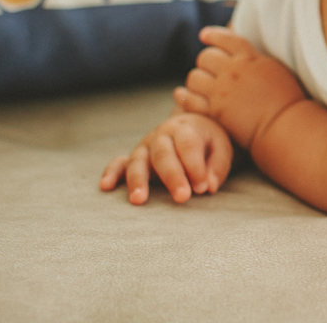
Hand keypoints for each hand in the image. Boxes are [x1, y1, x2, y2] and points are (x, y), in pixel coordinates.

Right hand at [99, 112, 232, 204]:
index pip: (188, 145)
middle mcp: (161, 134)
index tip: (203, 188)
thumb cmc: (209, 142)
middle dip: (173, 177)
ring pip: (138, 161)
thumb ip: (217, 167)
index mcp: (184, 127)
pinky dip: (111, 173)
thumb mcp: (221, 149)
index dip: (196, 167)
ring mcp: (144, 146)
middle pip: (164, 154)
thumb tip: (209, 186)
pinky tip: (105, 186)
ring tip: (139, 200)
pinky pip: (118, 163)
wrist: (193, 128)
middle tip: (182, 198)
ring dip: (138, 180)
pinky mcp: (133, 158)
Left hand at [175, 26, 305, 149]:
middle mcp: (232, 72)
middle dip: (205, 62)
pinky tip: (181, 94)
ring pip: (194, 77)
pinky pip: (189, 100)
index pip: (226, 39)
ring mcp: (221, 92)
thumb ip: (256, 58)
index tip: (204, 35)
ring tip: (201, 85)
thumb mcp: (274, 68)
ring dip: (196, 80)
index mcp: (249, 58)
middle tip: (209, 69)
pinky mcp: (214, 112)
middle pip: (206, 57)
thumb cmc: (286, 99)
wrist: (283, 125)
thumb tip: (244, 53)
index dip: (213, 35)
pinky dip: (183, 96)